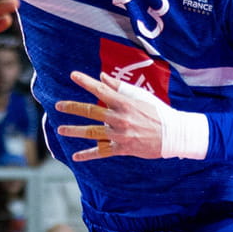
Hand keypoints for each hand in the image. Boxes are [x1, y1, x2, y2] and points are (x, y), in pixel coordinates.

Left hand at [55, 70, 176, 160]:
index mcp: (124, 103)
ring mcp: (120, 134)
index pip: (101, 90)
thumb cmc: (158, 112)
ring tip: (60, 129)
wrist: (174, 134)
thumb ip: (119, 87)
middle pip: (90, 111)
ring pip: (91, 132)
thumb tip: (101, 77)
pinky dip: (88, 155)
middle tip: (57, 106)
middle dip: (72, 107)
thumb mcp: (140, 96)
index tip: (73, 75)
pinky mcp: (123, 148)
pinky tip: (75, 156)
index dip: (86, 82)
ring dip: (74, 130)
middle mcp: (120, 118)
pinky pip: (101, 151)